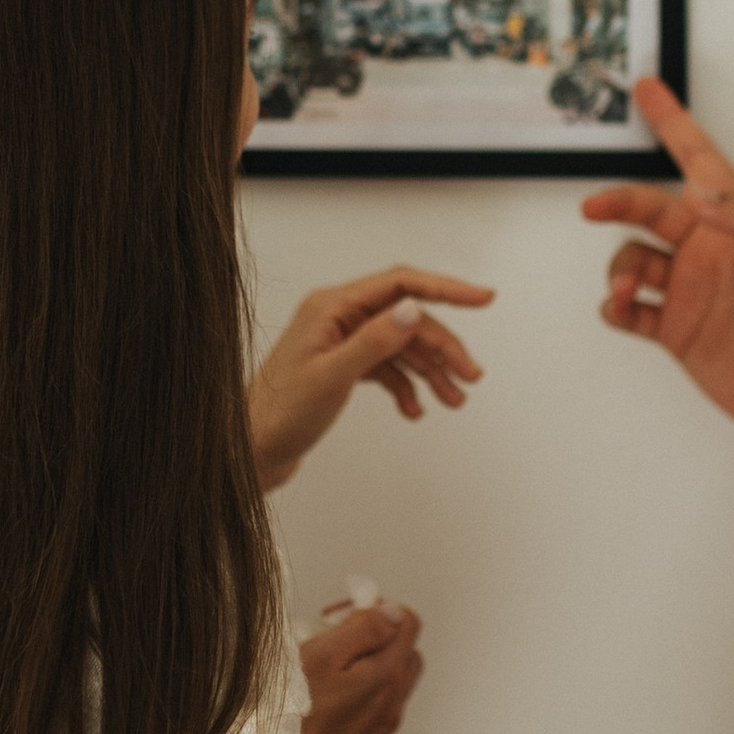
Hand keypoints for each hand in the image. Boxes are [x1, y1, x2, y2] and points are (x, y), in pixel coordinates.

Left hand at [250, 267, 493, 490]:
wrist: (251, 450)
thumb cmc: (279, 414)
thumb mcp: (332, 377)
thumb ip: (374, 342)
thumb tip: (411, 310)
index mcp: (332, 307)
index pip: (401, 284)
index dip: (446, 288)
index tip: (482, 298)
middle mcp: (338, 318)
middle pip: (407, 319)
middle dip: (443, 347)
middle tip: (470, 376)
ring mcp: (341, 342)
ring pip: (402, 345)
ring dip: (431, 371)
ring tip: (453, 400)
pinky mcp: (343, 366)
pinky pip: (387, 367)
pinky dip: (406, 387)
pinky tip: (414, 410)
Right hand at [298, 597, 423, 733]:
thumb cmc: (292, 718)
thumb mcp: (322, 655)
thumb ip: (363, 629)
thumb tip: (390, 612)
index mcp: (387, 675)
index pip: (408, 623)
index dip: (378, 609)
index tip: (346, 616)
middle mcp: (391, 704)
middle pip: (404, 653)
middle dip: (377, 637)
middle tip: (337, 638)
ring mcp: (380, 729)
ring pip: (390, 684)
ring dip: (367, 668)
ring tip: (326, 670)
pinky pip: (374, 711)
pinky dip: (358, 697)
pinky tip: (325, 701)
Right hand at [582, 80, 733, 432]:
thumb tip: (699, 193)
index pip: (699, 159)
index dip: (673, 122)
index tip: (648, 88)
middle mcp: (705, 249)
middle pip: (647, 210)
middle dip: (618, 204)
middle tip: (594, 208)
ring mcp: (686, 289)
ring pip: (632, 261)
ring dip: (620, 270)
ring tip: (629, 290)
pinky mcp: (673, 329)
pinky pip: (630, 311)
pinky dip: (616, 307)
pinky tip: (622, 309)